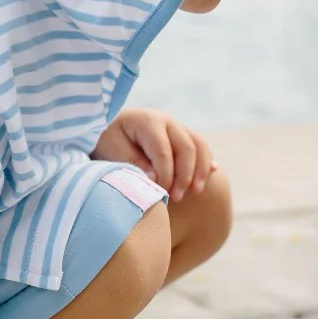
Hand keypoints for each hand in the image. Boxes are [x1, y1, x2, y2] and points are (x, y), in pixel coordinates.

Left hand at [90, 107, 216, 202]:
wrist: (106, 127)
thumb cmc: (106, 140)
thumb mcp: (111, 150)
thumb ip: (132, 162)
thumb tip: (156, 178)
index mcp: (147, 121)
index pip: (163, 151)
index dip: (165, 175)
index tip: (159, 193)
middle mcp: (165, 120)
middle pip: (187, 147)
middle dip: (185, 175)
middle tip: (176, 198)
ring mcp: (175, 126)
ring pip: (199, 145)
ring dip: (200, 169)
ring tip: (196, 191)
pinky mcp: (180, 134)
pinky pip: (200, 145)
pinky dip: (206, 160)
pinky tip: (212, 173)